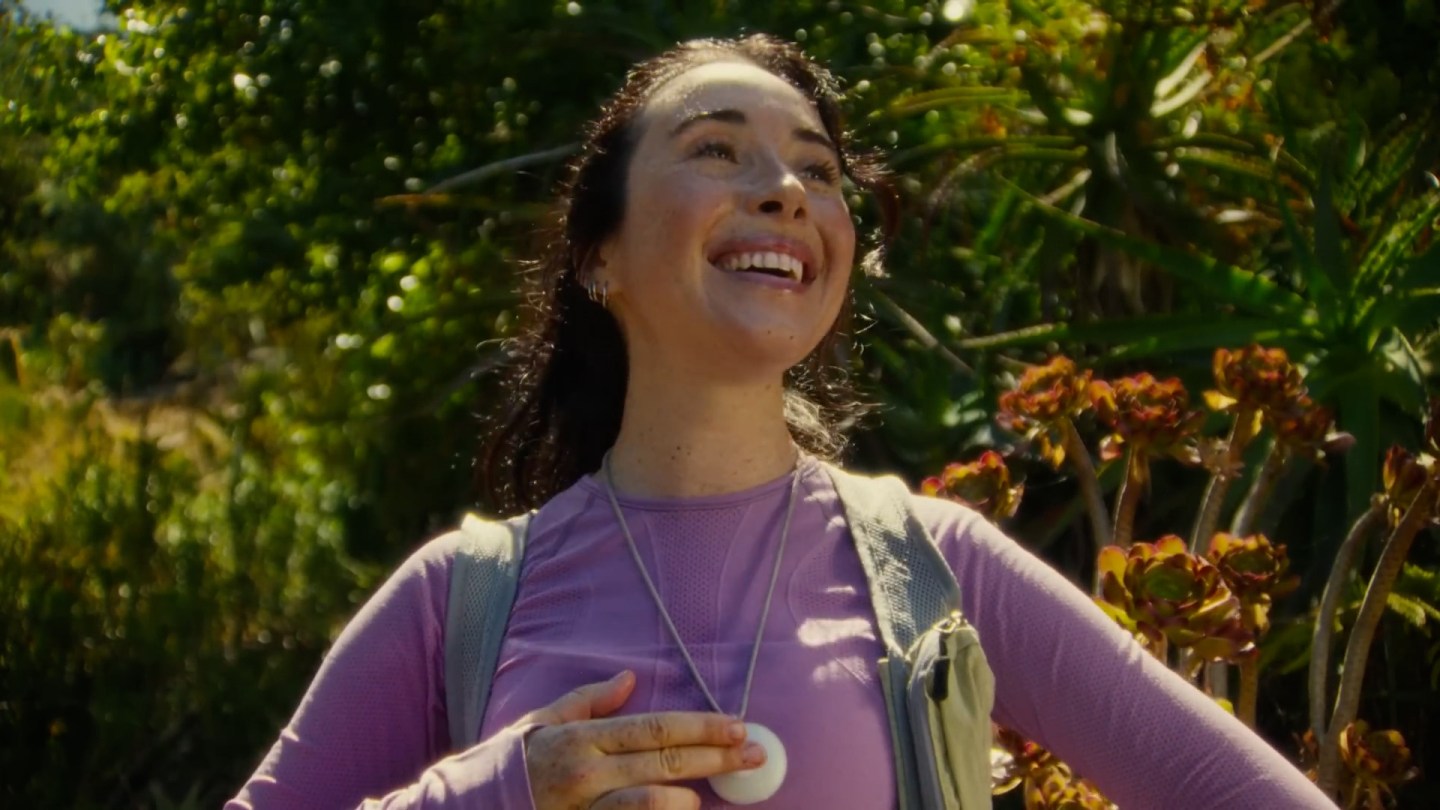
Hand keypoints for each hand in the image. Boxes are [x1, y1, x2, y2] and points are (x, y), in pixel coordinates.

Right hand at [521, 671, 765, 808]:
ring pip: (651, 803)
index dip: (701, 727)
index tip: (737, 725)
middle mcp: (588, 774)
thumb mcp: (544, 722)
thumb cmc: (512, 763)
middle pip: (666, 763)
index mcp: (583, 739)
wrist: (468, 809)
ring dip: (689, 798)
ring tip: (710, 794)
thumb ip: (589, 701)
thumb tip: (629, 679)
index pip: (656, 729)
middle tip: (755, 754)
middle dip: (717, 758)